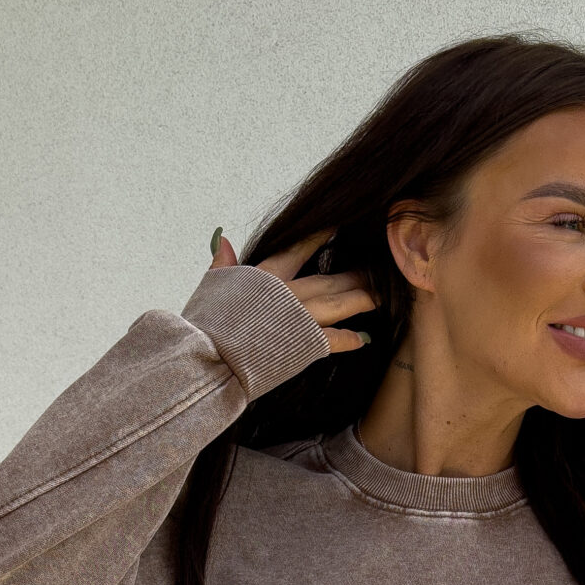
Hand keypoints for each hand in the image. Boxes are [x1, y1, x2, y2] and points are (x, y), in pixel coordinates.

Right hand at [209, 227, 376, 354]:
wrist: (210, 358)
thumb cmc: (205, 325)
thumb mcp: (211, 287)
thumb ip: (221, 263)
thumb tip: (222, 238)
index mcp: (265, 277)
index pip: (297, 249)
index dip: (319, 235)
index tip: (337, 226)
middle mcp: (288, 294)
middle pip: (328, 279)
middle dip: (352, 274)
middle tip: (373, 268)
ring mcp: (300, 319)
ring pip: (338, 303)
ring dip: (360, 298)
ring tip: (379, 294)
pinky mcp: (304, 346)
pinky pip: (334, 340)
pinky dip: (349, 339)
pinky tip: (363, 338)